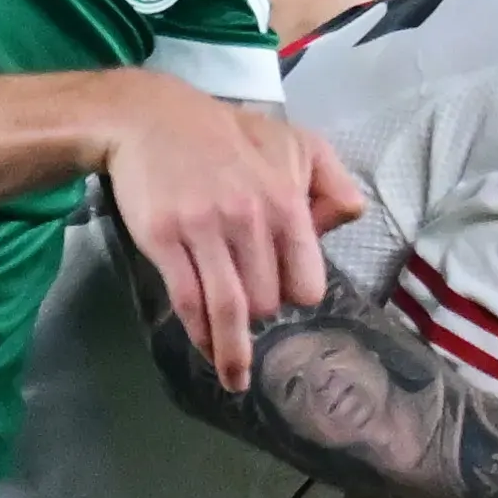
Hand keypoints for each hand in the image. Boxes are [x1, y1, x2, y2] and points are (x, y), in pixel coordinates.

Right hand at [93, 78, 364, 393]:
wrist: (150, 119)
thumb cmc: (226, 136)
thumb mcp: (294, 142)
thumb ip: (331, 182)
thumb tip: (347, 221)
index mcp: (285, 201)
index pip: (305, 279)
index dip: (295, 294)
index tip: (282, 297)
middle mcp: (249, 219)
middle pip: (267, 300)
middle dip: (262, 314)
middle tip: (248, 310)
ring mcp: (204, 230)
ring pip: (229, 309)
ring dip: (234, 351)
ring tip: (235, 378)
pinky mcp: (165, 239)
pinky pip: (189, 301)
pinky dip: (200, 335)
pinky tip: (207, 350)